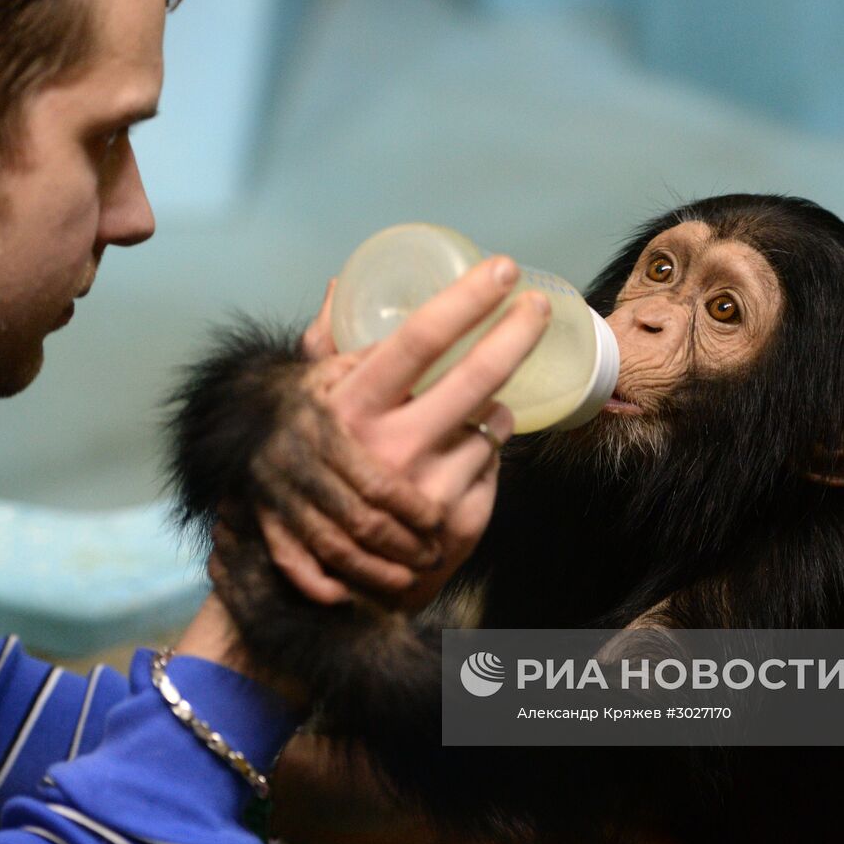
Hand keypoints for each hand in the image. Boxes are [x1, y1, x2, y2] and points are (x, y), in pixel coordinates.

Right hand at [248, 257, 548, 609]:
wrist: (314, 573)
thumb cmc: (309, 468)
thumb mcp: (306, 403)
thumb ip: (325, 346)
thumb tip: (337, 285)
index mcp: (350, 408)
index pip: (419, 340)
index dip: (467, 301)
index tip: (503, 270)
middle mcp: (388, 448)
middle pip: (475, 380)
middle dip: (516, 334)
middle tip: (537, 308)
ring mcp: (425, 491)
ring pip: (493, 424)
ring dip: (493, 408)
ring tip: (474, 408)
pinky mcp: (455, 525)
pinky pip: (494, 465)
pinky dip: (484, 451)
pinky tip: (458, 455)